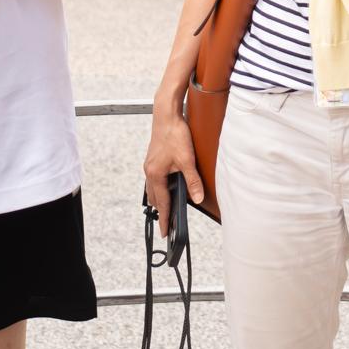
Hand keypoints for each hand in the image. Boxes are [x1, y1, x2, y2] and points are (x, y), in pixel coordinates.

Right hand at [143, 107, 204, 235]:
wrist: (166, 115)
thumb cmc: (175, 135)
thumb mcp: (187, 159)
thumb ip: (193, 180)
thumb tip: (198, 197)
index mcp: (155, 175)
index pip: (162, 203)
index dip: (165, 218)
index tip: (165, 232)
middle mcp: (150, 171)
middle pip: (155, 198)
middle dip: (161, 211)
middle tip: (166, 224)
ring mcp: (150, 165)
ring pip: (154, 189)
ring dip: (160, 199)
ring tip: (166, 210)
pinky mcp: (153, 159)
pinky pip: (154, 179)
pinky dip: (160, 187)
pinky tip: (166, 186)